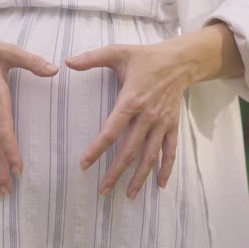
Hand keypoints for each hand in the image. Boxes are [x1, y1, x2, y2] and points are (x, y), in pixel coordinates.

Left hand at [66, 42, 184, 199]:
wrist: (181, 60)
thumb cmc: (146, 57)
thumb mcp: (118, 52)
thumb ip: (92, 58)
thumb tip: (67, 62)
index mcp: (131, 100)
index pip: (111, 130)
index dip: (97, 149)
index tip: (84, 164)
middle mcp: (147, 116)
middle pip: (130, 150)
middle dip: (116, 172)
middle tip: (103, 190)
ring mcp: (162, 123)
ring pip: (150, 156)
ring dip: (139, 177)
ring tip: (128, 195)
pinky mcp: (173, 126)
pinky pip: (170, 151)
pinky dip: (166, 169)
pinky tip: (159, 185)